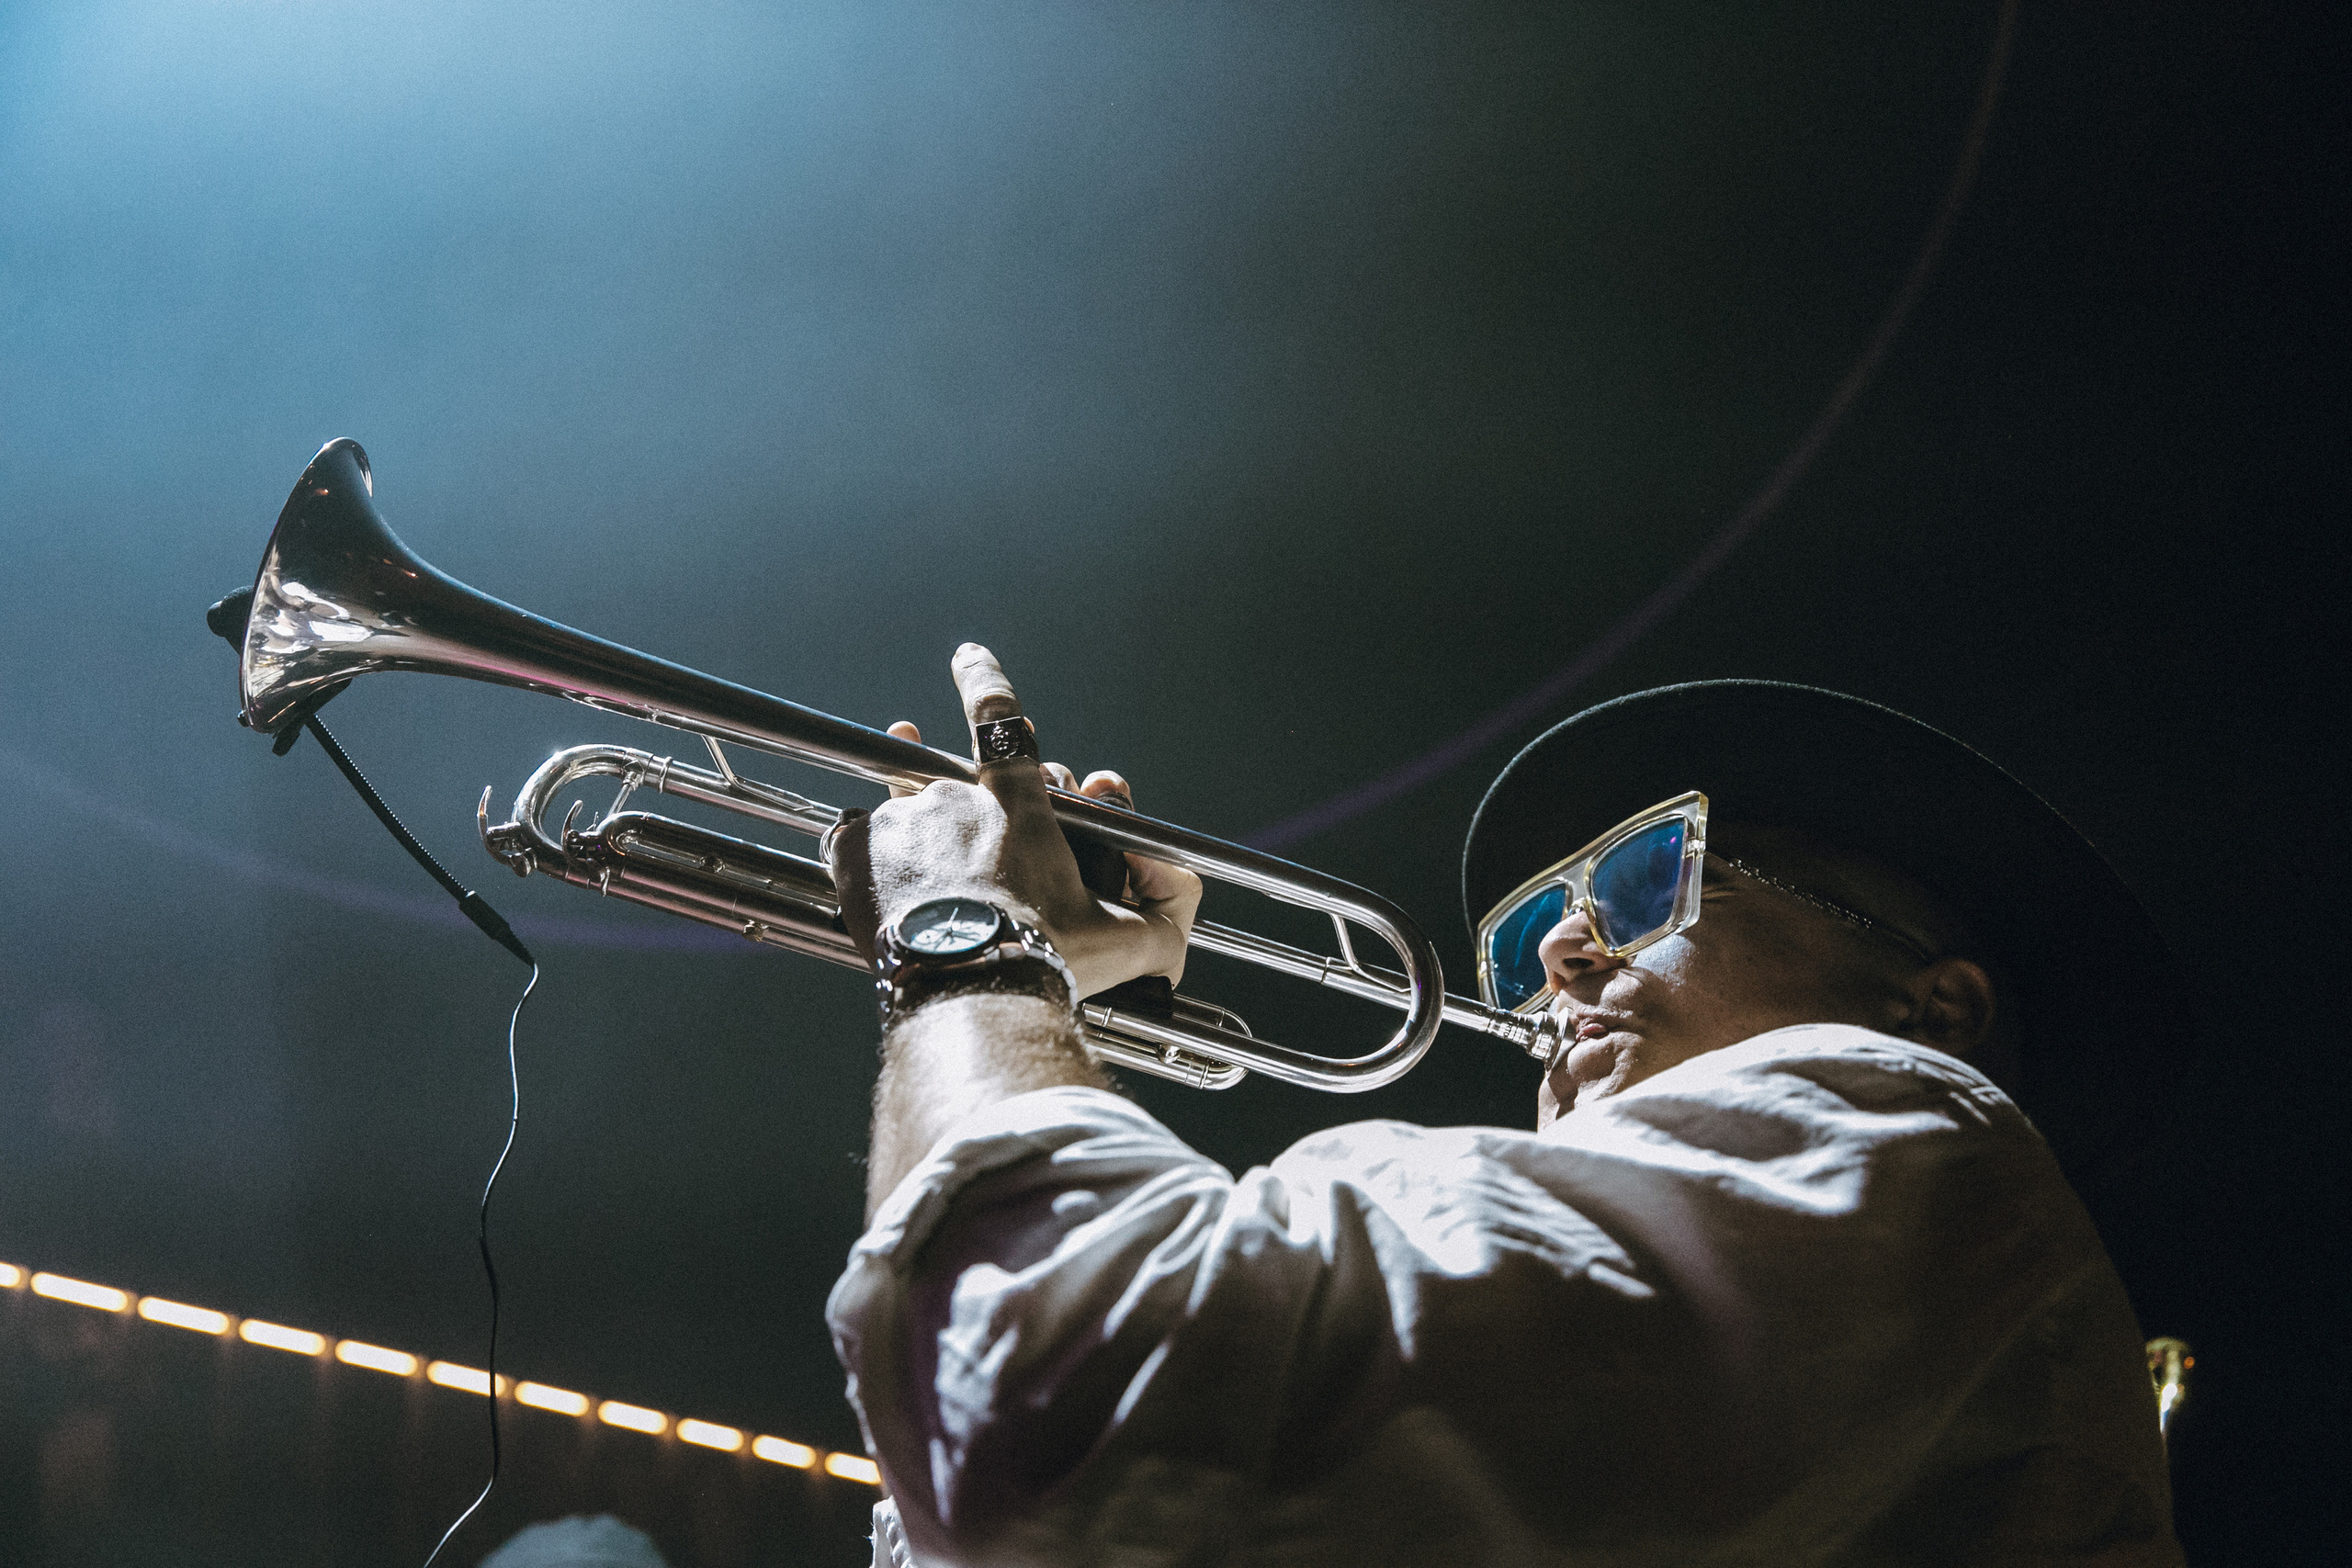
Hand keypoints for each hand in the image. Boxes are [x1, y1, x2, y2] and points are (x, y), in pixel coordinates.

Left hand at [828, 644, 1200, 1000]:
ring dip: (919, 837)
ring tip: (928, 883)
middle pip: (957, 786)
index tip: (967, 656)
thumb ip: (1168, 906)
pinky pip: (852, 837)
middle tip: (986, 859)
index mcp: (1016, 805)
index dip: (983, 681)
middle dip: (973, 811)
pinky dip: (868, 855)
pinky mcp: (854, 852)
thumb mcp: (1128, 942)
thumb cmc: (1050, 963)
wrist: (969, 996)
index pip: (998, 721)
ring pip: (907, 816)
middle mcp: (955, 798)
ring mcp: (899, 821)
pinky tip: (883, 883)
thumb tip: (1180, 876)